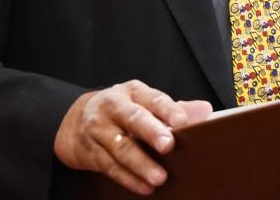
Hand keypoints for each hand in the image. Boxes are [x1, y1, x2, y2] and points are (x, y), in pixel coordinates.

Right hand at [53, 80, 212, 194]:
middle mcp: (113, 107)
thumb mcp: (143, 101)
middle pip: (133, 118)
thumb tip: (205, 111)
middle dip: (151, 132)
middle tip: (169, 145)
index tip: (182, 122)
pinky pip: (110, 166)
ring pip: (121, 146)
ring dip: (140, 163)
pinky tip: (144, 187)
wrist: (73, 119)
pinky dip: (128, 178)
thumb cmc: (121, 110)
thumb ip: (174, 107)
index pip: (152, 98)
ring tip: (159, 177)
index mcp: (132, 92)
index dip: (167, 109)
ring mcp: (99, 129)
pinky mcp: (91, 152)